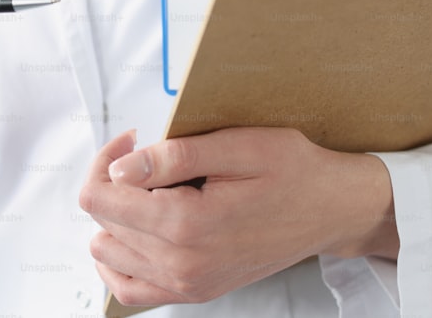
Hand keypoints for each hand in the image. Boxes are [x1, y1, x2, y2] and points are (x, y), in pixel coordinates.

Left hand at [79, 128, 398, 305]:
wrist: (331, 210)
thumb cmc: (293, 171)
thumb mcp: (238, 146)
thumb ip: (174, 157)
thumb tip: (119, 169)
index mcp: (187, 225)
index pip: (99, 197)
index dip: (105, 159)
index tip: (132, 139)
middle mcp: (182, 264)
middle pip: (100, 222)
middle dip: (111, 181)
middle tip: (145, 154)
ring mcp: (187, 284)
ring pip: (108, 252)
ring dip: (116, 216)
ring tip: (149, 188)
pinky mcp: (194, 291)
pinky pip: (130, 289)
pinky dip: (120, 259)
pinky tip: (135, 230)